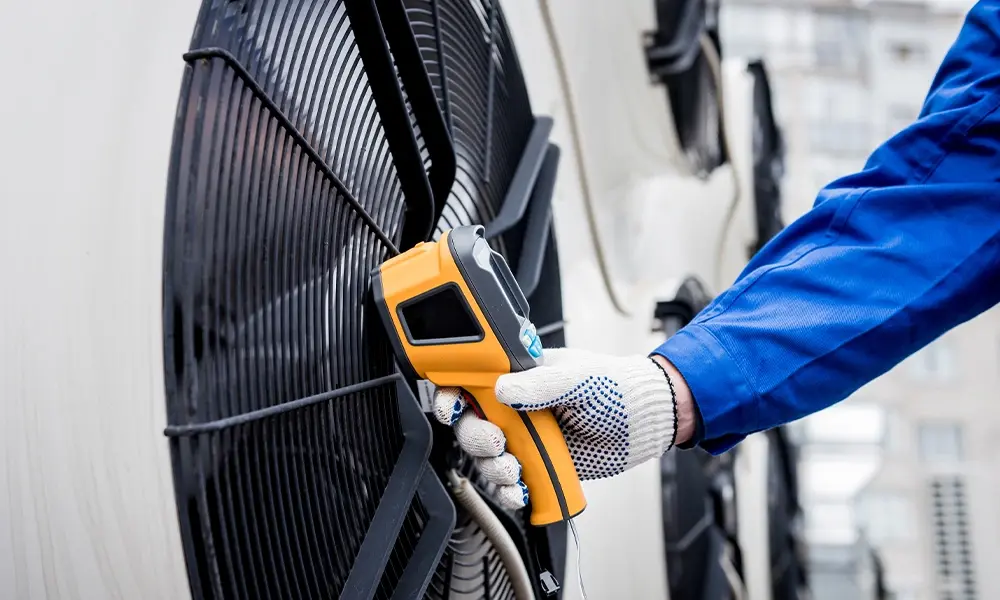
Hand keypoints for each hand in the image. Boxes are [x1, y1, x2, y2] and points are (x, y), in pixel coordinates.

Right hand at [432, 348, 692, 509]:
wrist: (646, 422)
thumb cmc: (614, 387)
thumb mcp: (577, 378)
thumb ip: (539, 383)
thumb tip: (502, 388)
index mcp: (519, 375)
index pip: (471, 381)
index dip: (453, 394)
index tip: (453, 408)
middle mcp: (516, 407)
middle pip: (471, 424)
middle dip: (475, 437)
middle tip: (497, 442)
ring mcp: (526, 438)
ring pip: (487, 457)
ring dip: (491, 467)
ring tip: (514, 469)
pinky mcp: (539, 465)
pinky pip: (511, 483)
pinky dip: (509, 491)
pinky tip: (520, 490)